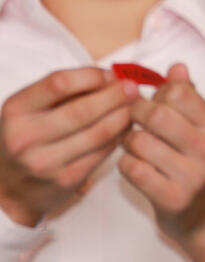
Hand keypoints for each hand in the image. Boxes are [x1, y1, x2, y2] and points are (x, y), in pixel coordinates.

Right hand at [0, 67, 136, 228]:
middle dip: (115, 96)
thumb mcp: (30, 109)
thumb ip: (65, 92)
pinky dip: (120, 137)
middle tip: (134, 89)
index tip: (111, 75)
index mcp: (16, 110)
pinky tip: (127, 128)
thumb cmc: (27, 137)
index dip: (92, 76)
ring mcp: (45, 162)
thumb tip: (113, 78)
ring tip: (136, 107)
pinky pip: (102, 153)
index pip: (59, 83)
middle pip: (83, 110)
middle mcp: (25, 137)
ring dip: (124, 116)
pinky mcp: (65, 180)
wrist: (9, 186)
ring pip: (99, 133)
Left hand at [118, 63, 204, 261]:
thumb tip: (177, 67)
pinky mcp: (171, 197)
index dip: (156, 94)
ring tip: (136, 146)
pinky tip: (137, 166)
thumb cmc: (198, 163)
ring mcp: (190, 174)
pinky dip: (127, 164)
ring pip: (138, 142)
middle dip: (135, 115)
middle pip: (155, 114)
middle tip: (134, 121)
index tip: (153, 103)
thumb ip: (189, 97)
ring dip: (128, 142)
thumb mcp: (202, 128)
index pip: (177, 92)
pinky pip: (131, 168)